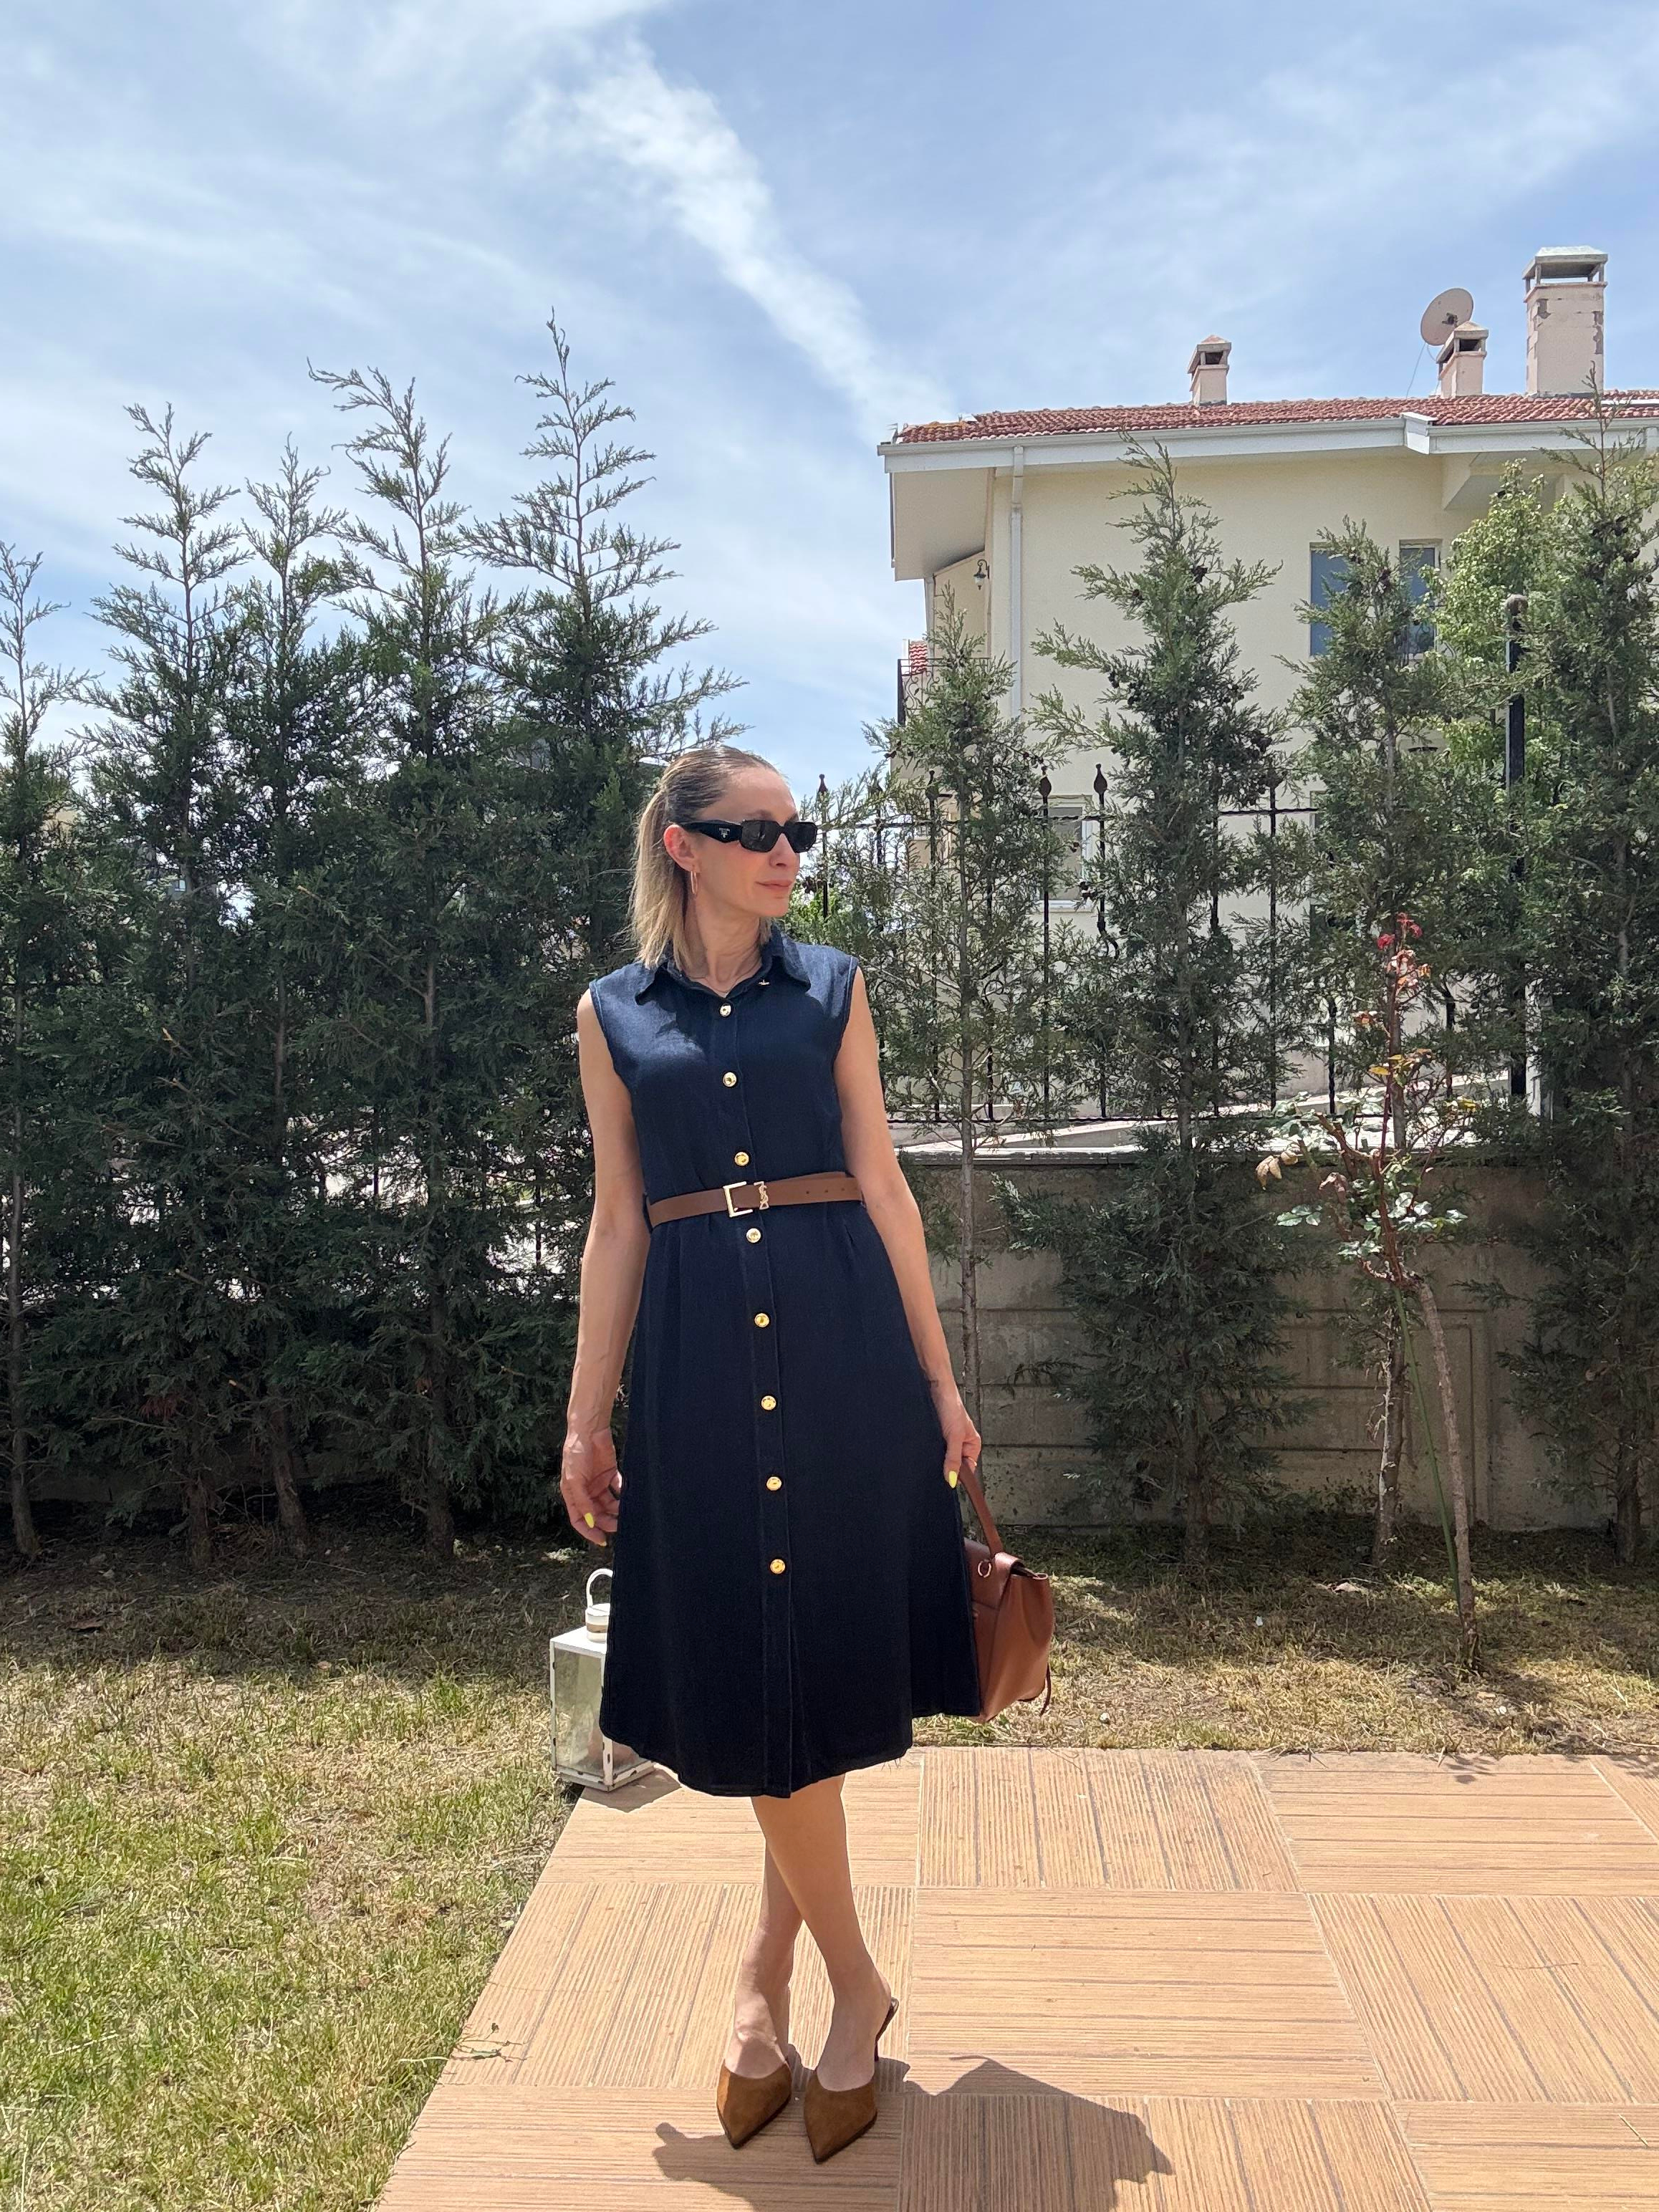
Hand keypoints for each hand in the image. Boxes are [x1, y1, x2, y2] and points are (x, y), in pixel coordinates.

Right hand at [561, 1428, 621, 1545]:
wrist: (589, 1429)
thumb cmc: (576, 1452)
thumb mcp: (574, 1480)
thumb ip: (583, 1502)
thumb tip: (591, 1522)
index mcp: (573, 1494)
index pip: (579, 1519)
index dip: (589, 1531)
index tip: (601, 1540)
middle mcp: (585, 1491)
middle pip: (596, 1514)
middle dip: (606, 1521)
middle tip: (618, 1526)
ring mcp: (598, 1483)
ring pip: (608, 1503)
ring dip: (616, 1510)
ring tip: (625, 1512)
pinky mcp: (610, 1473)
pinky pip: (618, 1488)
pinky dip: (623, 1494)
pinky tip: (628, 1496)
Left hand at [929, 1380, 980, 1493]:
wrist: (935, 1387)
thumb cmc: (951, 1405)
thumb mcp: (954, 1436)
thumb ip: (954, 1458)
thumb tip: (953, 1479)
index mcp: (972, 1444)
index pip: (968, 1469)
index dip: (959, 1476)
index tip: (949, 1480)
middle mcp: (961, 1443)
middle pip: (954, 1464)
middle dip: (946, 1465)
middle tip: (938, 1463)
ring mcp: (947, 1440)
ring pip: (942, 1457)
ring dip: (936, 1456)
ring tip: (932, 1449)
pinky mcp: (936, 1436)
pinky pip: (933, 1449)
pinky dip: (929, 1449)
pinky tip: (926, 1446)